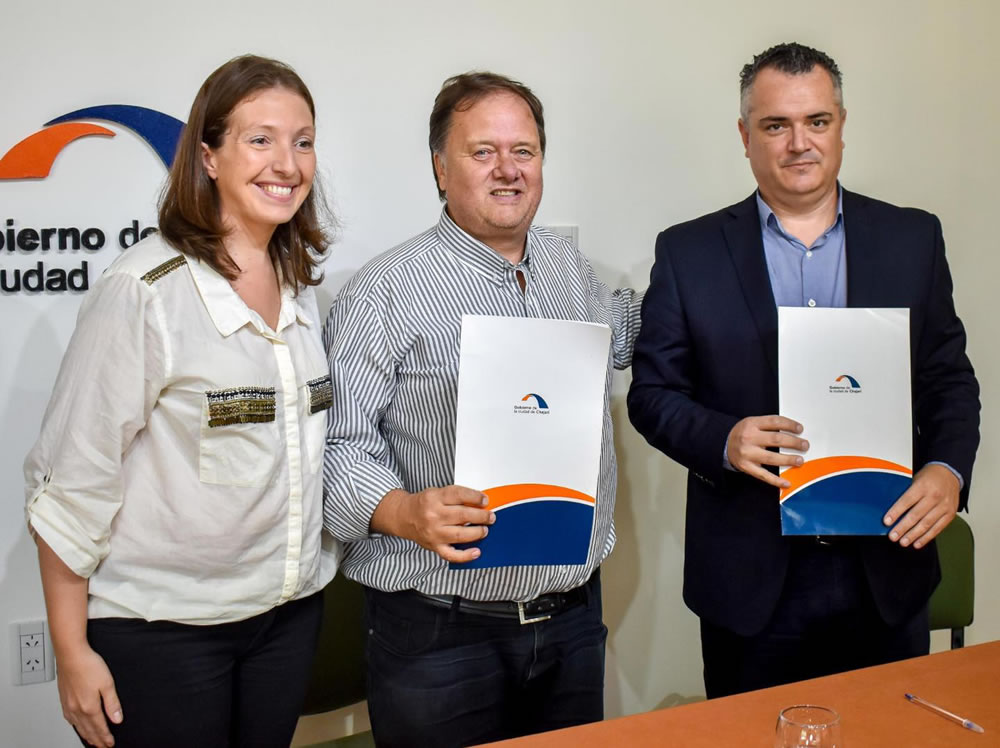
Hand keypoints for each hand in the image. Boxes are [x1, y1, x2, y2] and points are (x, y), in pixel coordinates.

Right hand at [56, 645, 121, 747]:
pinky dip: (76, 727)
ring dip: (86, 736)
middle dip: (97, 740)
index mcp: (89, 707)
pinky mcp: (64, 700)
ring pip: (78, 727)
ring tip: (92, 741)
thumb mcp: (107, 683)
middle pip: (88, 730)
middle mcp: (77, 709)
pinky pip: (70, 720)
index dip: (106, 737)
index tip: (110, 744)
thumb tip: (117, 719)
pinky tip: (78, 726)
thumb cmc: (88, 665)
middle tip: (103, 746)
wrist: (71, 654)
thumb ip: (112, 703)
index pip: (99, 728)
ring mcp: (68, 706)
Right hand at [372, 485, 495, 562]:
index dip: (475, 497)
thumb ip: (455, 497)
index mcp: (434, 498)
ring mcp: (434, 533)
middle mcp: (433, 515)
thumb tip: (479, 504)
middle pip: (463, 515)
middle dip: (481, 516)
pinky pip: (451, 554)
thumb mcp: (436, 493)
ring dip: (477, 532)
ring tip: (484, 530)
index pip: (459, 495)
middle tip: (490, 517)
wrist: (403, 517)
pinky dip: (465, 555)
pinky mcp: (434, 546)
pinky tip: (476, 552)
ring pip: (460, 534)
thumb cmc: (423, 504)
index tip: (485, 500)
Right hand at [726, 415, 807, 487]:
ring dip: (788, 460)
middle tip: (804, 445)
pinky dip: (776, 480)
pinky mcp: (746, 467)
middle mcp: (749, 438)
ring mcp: (747, 454)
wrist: (722, 443)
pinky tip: (786, 483)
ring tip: (799, 460)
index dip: (790, 425)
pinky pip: (763, 475)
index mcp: (751, 424)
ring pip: (772, 457)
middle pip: (776, 439)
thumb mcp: (752, 423)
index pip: (775, 422)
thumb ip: (769, 426)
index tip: (800, 429)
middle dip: (794, 443)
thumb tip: (793, 432)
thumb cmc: (742, 433)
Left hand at [883, 464, 959, 548]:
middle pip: (916, 515)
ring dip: (913, 535)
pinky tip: (917, 543)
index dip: (896, 512)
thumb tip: (892, 509)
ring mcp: (944, 506)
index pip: (907, 501)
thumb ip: (906, 493)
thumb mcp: (915, 479)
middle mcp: (935, 496)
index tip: (887, 521)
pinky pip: (938, 528)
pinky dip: (927, 537)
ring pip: (927, 524)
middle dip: (903, 527)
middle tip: (893, 536)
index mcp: (923, 486)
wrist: (950, 474)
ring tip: (903, 541)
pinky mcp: (950, 514)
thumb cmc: (929, 477)